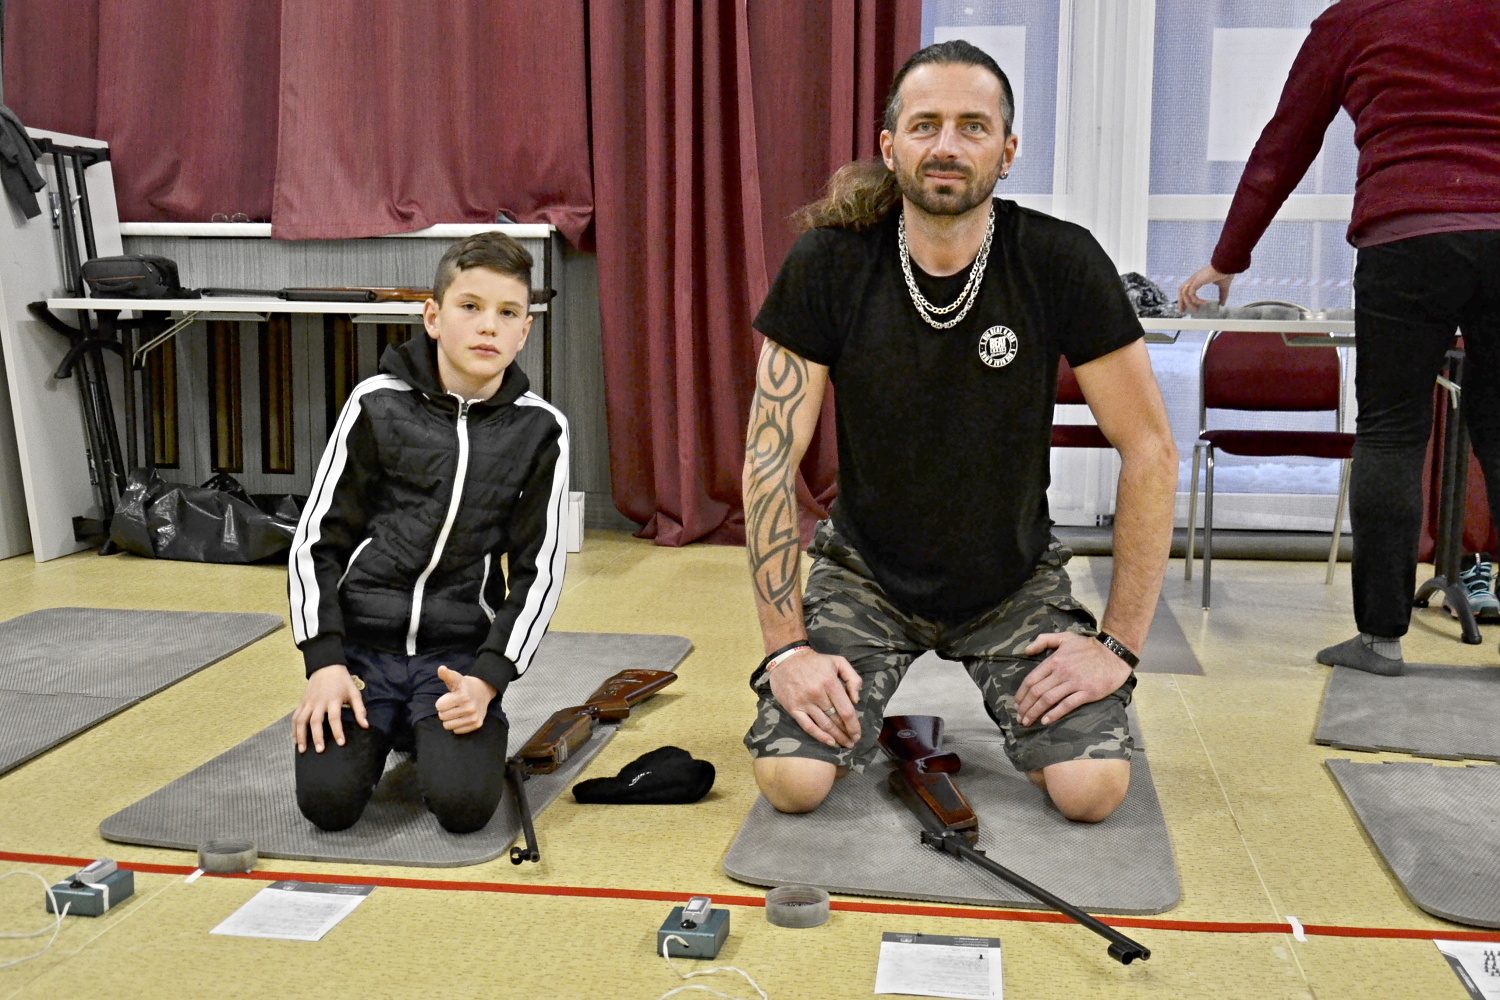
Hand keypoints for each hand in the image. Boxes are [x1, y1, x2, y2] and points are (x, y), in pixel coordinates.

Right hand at [292, 664, 367, 752]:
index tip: (341, 743)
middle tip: (320, 750)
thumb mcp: (354, 692)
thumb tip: (365, 725)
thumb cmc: (342, 681)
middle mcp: (319, 702)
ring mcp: (308, 702)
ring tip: (302, 750)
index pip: (335, 718)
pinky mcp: (302, 702)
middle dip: (317, 736)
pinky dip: (293, 729)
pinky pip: (295, 717)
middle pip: (315, 721)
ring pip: (301, 720)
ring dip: (301, 735)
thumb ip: (360, 710)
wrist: (326, 666)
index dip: (338, 731)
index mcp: (333, 700)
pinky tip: (294, 740)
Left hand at [435, 665, 496, 734]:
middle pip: (442, 716)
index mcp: (463, 695)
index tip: (449, 697)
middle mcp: (470, 707)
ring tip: (456, 711)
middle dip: (445, 710)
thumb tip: (441, 668)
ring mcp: (474, 717)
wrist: (483, 691)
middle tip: (453, 704)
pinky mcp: (476, 724)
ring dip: (449, 719)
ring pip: (447, 726)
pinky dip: (457, 725)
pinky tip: (462, 716)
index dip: (441, 701)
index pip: (439, 706)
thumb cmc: (465, 686)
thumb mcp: (456, 678)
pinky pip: (456, 731)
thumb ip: (447, 675)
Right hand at [766, 649, 862, 749]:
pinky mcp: (793, 708)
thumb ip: (853, 678)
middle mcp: (817, 694)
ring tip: (844, 744)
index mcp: (830, 682)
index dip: (854, 726)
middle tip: (852, 742)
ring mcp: (804, 702)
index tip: (858, 734)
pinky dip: (819, 736)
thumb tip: (856, 700)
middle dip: (846, 734)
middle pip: (836, 720)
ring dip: (836, 737)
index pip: (846, 710)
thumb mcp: (838, 662)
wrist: (786, 658)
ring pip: (823, 725)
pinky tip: (829, 742)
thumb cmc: (815, 661)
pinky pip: (808, 726)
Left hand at [1014, 633, 1132, 727]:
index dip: (1021, 694)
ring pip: (1048, 700)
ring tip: (1027, 721)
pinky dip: (1054, 714)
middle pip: (1037, 692)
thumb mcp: (1064, 637)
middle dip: (1025, 707)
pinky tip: (1046, 721)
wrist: (1114, 652)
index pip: (1031, 679)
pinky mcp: (1087, 692)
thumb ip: (1043, 640)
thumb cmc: (1088, 646)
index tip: (1016, 704)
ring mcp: (1074, 683)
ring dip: (1035, 712)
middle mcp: (1061, 672)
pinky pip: (1067, 705)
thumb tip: (1026, 650)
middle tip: (1019, 717)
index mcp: (1054, 660)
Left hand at [1177, 265, 1234, 312]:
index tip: (1186, 306)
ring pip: (1183, 292)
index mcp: (1198, 279)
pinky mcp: (1197, 281)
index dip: (1184, 297)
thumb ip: (1222, 295)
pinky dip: (1196, 300)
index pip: (1186, 288)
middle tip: (1183, 311)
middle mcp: (1194, 278)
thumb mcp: (1223, 287)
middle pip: (1181, 290)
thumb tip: (1222, 304)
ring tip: (1195, 310)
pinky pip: (1191, 293)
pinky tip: (1203, 303)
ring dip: (1188, 303)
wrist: (1227, 265)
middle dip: (1180, 301)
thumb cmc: (1225, 272)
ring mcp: (1195, 279)